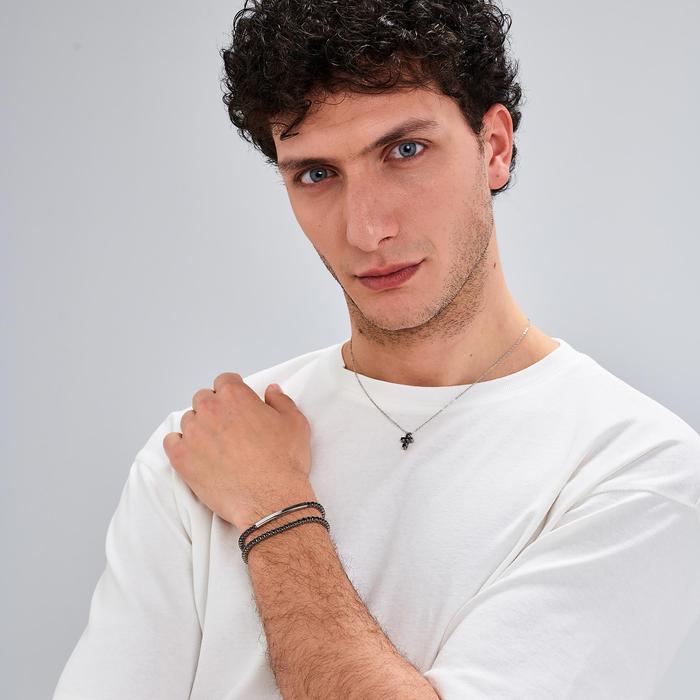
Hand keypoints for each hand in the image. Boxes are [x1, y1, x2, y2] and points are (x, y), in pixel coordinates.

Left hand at [163, 373, 315, 531]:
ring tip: (214, 445)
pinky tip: (194, 454)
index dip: (232, 391)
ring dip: (199, 427)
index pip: (224, 380)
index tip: (236, 403)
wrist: (270, 499)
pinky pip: (171, 442)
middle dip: (214, 408)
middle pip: (203, 398)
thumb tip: (272, 391)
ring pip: (188, 420)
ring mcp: (193, 433)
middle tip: (227, 426)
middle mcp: (210, 409)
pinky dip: (180, 445)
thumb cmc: (283, 462)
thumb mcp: (295, 423)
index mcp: (236, 396)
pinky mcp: (182, 457)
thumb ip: (281, 401)